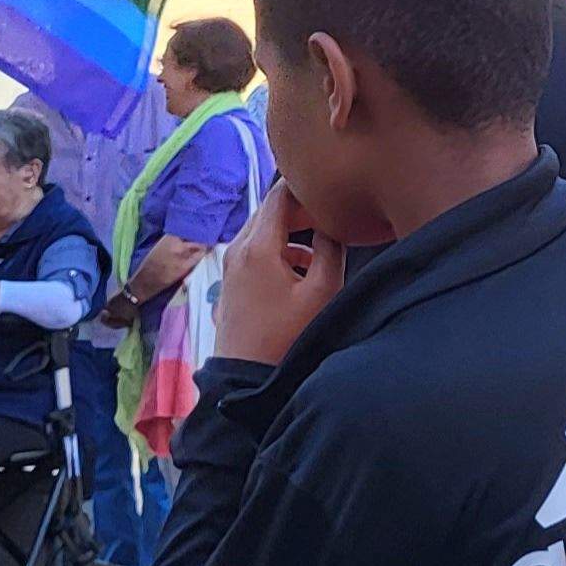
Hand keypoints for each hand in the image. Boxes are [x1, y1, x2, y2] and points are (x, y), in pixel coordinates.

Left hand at [212, 191, 340, 365]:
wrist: (246, 378)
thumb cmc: (286, 338)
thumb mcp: (321, 291)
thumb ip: (331, 249)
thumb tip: (332, 225)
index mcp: (258, 246)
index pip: (281, 194)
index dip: (308, 188)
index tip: (333, 195)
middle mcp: (238, 249)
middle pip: (270, 208)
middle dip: (301, 208)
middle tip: (331, 216)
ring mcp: (231, 265)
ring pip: (263, 228)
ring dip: (291, 229)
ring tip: (321, 242)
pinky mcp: (232, 281)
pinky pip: (256, 248)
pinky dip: (279, 247)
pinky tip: (301, 267)